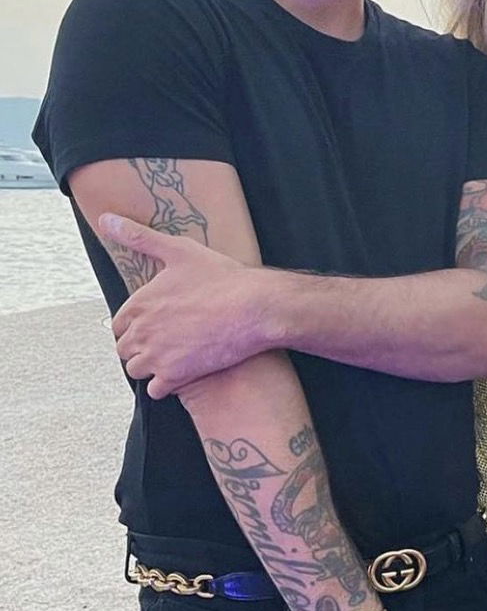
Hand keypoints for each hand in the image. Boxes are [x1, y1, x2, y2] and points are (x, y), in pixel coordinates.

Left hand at [99, 213, 270, 397]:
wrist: (256, 308)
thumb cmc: (223, 278)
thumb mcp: (179, 250)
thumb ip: (138, 237)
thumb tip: (106, 220)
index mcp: (139, 303)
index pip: (119, 324)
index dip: (136, 326)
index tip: (155, 326)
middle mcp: (142, 330)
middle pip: (125, 350)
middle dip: (141, 348)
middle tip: (166, 343)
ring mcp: (157, 355)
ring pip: (137, 370)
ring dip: (150, 367)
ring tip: (173, 359)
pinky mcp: (176, 375)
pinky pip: (156, 390)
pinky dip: (165, 385)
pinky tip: (182, 374)